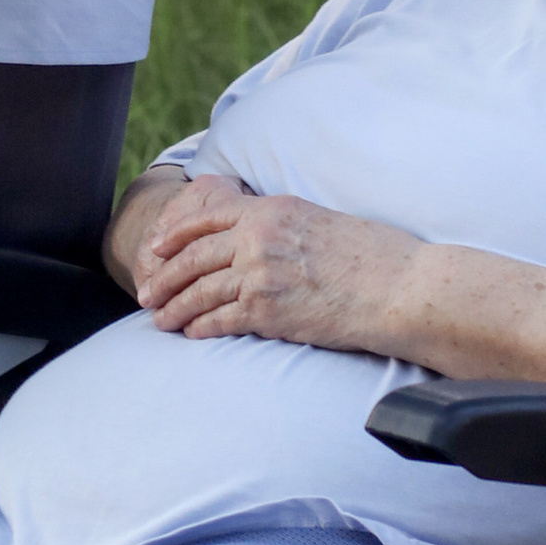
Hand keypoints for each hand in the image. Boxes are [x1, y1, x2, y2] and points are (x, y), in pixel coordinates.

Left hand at [135, 186, 421, 353]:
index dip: (175, 234)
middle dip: (163, 276)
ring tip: (160, 320)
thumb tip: (262, 237)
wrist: (399, 287)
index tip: (157, 248)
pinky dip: (202, 328)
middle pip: (194, 256)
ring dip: (175, 308)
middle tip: (145, 292)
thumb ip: (283, 226)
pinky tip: (192, 334)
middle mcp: (258, 237)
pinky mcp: (269, 310)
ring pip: (201, 290)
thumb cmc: (374, 256)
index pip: (207, 216)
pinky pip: (222, 319)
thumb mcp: (320, 220)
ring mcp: (261, 273)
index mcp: (271, 210)